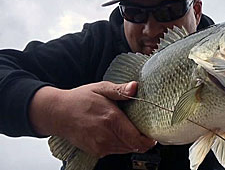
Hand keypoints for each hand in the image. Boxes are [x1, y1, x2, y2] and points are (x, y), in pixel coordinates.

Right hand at [29, 81, 155, 156]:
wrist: (57, 113)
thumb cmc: (79, 100)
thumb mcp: (100, 88)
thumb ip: (120, 90)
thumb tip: (135, 87)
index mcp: (111, 120)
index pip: (137, 139)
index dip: (149, 140)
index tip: (154, 134)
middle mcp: (106, 136)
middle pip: (134, 146)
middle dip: (142, 139)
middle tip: (143, 129)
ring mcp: (100, 146)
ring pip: (126, 149)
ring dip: (131, 142)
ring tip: (129, 129)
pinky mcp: (96, 151)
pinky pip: (116, 151)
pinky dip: (121, 144)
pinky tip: (117, 132)